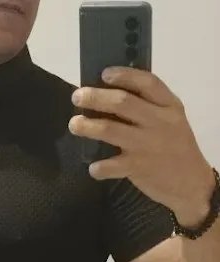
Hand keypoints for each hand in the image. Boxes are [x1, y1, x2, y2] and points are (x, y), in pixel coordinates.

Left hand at [69, 67, 215, 226]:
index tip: (104, 74)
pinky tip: (92, 167)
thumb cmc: (175, 147)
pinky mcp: (137, 168)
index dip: (124, 76)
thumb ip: (150, 106)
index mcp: (168, 106)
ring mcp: (146, 145)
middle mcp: (158, 122)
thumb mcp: (171, 120)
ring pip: (110, 130)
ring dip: (88, 126)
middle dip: (95, 97)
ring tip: (74, 124)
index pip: (147, 83)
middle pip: (122, 103)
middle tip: (77, 96)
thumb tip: (111, 94)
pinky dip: (98, 167)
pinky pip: (111, 166)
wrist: (191, 183)